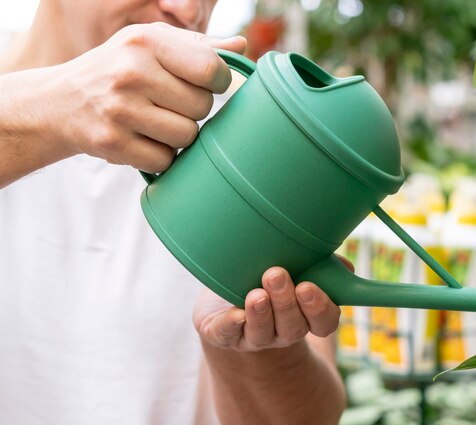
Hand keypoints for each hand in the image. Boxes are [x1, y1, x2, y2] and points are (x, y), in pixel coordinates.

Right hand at [50, 22, 246, 172]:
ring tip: (153, 120)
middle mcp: (130, 72)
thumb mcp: (151, 44)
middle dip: (192, 109)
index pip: (211, 68)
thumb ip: (199, 45)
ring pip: (188, 136)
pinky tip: (140, 138)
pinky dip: (159, 155)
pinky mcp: (113, 143)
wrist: (61, 101)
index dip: (218, 82)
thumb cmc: (119, 69)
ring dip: (178, 134)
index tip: (205, 83)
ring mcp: (119, 109)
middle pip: (202, 107)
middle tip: (166, 102)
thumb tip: (242, 46)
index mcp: (145, 41)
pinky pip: (166, 160)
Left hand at [194, 267, 342, 351]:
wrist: (221, 295)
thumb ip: (319, 264)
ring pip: (262, 333)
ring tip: (257, 293)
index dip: (320, 309)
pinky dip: (230, 325)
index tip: (308, 286)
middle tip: (276, 275)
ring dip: (261, 313)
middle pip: (292, 328)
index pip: (324, 323)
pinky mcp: (222, 335)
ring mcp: (253, 337)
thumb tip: (345, 265)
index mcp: (305, 317)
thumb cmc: (265, 276)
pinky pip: (226, 334)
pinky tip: (235, 314)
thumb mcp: (294, 267)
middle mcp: (282, 332)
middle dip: (286, 303)